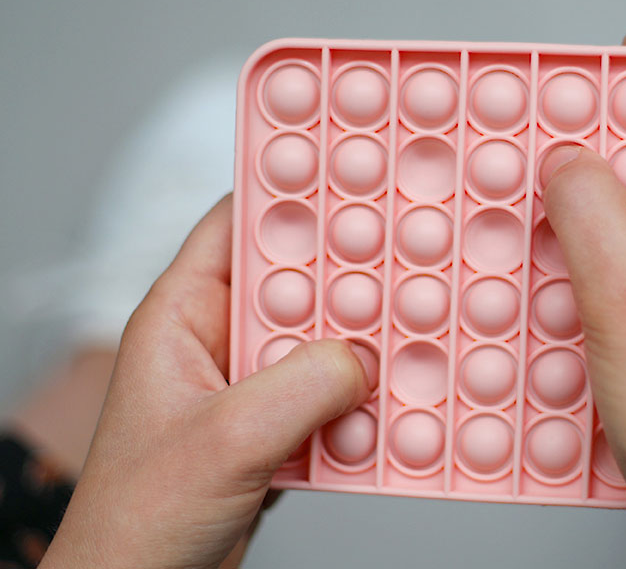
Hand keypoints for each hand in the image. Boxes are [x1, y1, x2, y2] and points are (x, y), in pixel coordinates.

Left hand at [40, 195, 369, 568]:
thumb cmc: (137, 524)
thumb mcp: (224, 440)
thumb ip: (301, 386)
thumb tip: (367, 355)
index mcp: (183, 316)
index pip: (238, 224)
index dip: (292, 192)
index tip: (353, 177)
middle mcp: (220, 341)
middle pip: (297, 280)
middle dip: (349, 275)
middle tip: (406, 260)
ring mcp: (251, 384)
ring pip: (321, 339)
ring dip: (363, 343)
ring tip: (413, 331)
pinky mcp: (277, 425)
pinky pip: (332, 391)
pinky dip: (365, 396)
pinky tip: (396, 401)